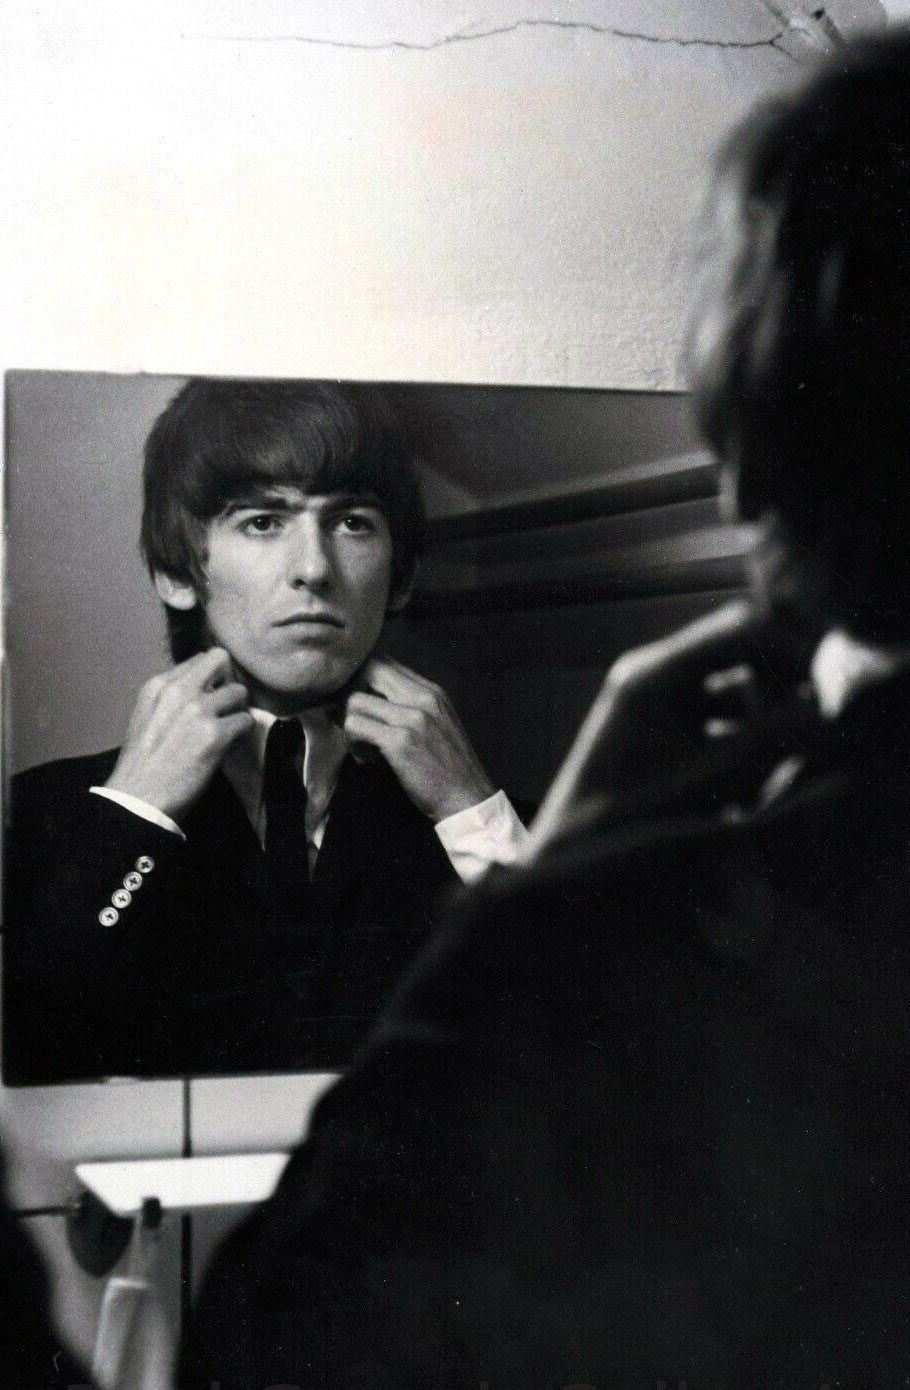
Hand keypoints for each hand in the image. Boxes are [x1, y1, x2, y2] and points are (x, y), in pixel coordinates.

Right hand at [105, 649, 252, 822]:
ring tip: (228, 728)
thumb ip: (170, 698)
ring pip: (239, 692)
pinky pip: (246, 721)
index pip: (198, 660)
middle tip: (227, 703)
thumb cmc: (142, 763)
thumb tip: (201, 689)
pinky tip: (230, 744)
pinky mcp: (215, 735)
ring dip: (237, 710)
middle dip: (227, 679)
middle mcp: (178, 691)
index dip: (210, 677)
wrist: (138, 799)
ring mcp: (198, 711)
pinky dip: (242, 733)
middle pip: (220, 659)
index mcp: (157, 686)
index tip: (211, 695)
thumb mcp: (146, 716)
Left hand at [343, 657, 495, 820]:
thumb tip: (374, 699)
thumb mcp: (438, 725)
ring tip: (363, 746)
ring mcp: (412, 717)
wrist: (468, 799)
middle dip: (350, 692)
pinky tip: (367, 759)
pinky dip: (353, 743)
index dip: (362, 678)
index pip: (385, 661)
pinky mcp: (400, 741)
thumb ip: (412, 706)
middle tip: (353, 720)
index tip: (359, 703)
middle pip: (368, 668)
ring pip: (354, 700)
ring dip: (349, 724)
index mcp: (431, 690)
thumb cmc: (449, 769)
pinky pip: (356, 726)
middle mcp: (423, 697)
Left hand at [527, 600, 818, 856]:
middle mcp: (649, 676)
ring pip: (730, 684)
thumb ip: (769, 740)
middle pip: (738, 649)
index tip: (827, 689)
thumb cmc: (629, 825)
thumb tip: (821, 710)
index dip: (793, 650)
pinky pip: (713, 714)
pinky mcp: (656, 731)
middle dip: (782, 679)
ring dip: (764, 708)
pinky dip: (742, 733)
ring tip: (782, 749)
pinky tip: (755, 770)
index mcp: (653, 674)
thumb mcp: (709, 782)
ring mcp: (651, 702)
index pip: (742, 628)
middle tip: (812, 719)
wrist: (568, 864)